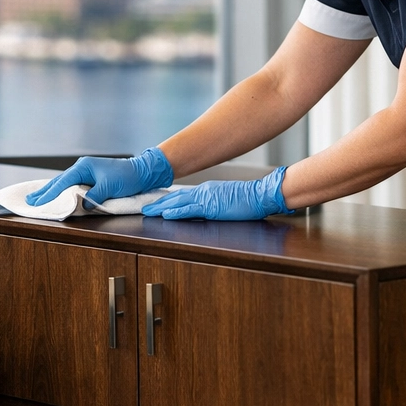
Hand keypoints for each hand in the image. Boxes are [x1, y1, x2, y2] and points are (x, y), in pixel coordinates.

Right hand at [25, 147, 173, 206]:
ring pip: (64, 183)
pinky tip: (56, 194)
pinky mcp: (91, 177)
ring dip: (51, 191)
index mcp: (84, 167)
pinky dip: (62, 190)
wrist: (142, 171)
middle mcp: (83, 167)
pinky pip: (72, 184)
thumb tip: (83, 203)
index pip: (62, 183)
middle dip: (44, 191)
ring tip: (37, 198)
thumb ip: (94, 196)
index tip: (36, 202)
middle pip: (59, 181)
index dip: (49, 194)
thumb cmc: (127, 177)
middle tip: (29, 201)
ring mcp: (86, 171)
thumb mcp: (110, 187)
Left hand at [140, 167, 291, 219]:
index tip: (157, 204)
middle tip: (145, 208)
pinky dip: (175, 211)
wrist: (260, 195)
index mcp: (207, 191)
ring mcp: (206, 198)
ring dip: (161, 207)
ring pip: (178, 202)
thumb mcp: (227, 200)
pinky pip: (189, 209)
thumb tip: (207, 210)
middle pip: (176, 197)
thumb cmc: (248, 199)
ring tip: (148, 212)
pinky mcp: (210, 206)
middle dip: (159, 203)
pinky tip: (165, 214)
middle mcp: (203, 192)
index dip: (169, 200)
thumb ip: (215, 204)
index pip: (183, 196)